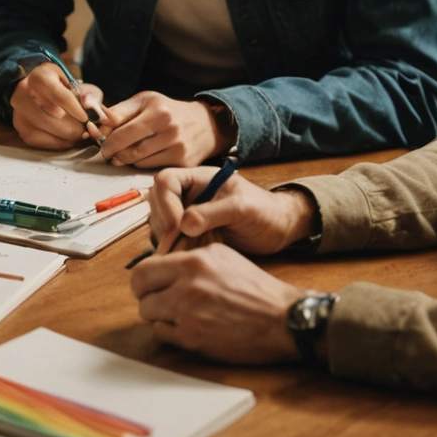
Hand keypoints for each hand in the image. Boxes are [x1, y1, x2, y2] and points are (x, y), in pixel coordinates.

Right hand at [9, 65, 105, 149]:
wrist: (36, 90)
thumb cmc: (60, 87)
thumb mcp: (77, 84)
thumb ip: (90, 97)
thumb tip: (95, 111)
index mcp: (39, 77)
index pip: (60, 96)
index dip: (76, 110)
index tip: (88, 118)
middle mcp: (23, 93)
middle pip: (55, 118)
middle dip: (76, 126)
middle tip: (87, 128)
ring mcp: (20, 112)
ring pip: (50, 132)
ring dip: (70, 135)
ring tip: (79, 132)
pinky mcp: (21, 128)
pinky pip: (44, 142)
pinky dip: (60, 142)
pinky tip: (67, 137)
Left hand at [97, 92, 223, 167]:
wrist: (206, 124)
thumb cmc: (168, 111)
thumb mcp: (145, 101)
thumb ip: (119, 111)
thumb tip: (97, 123)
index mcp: (157, 110)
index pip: (120, 128)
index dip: (104, 137)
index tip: (98, 139)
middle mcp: (169, 128)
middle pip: (127, 148)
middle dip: (111, 151)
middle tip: (106, 152)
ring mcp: (177, 147)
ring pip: (137, 160)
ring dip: (124, 159)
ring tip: (120, 154)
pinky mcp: (182, 162)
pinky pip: (150, 167)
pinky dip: (140, 164)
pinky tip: (139, 157)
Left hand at [130, 243, 305, 363]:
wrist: (282, 319)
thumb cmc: (256, 288)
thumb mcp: (222, 256)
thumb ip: (189, 257)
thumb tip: (160, 262)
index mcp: (194, 262)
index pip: (144, 268)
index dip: (144, 278)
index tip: (149, 283)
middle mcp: (188, 286)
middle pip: (140, 292)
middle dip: (146, 295)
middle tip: (157, 299)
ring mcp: (188, 314)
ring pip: (148, 314)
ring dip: (158, 314)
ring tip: (177, 313)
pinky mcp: (193, 339)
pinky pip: (162, 334)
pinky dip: (169, 331)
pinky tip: (187, 327)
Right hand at [147, 168, 317, 257]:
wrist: (279, 230)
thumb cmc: (265, 211)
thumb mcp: (242, 208)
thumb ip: (213, 213)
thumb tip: (184, 225)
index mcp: (199, 179)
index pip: (166, 181)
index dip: (165, 202)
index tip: (177, 226)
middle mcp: (188, 196)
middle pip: (156, 203)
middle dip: (163, 224)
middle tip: (179, 243)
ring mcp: (188, 215)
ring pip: (160, 225)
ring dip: (167, 240)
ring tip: (189, 251)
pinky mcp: (190, 236)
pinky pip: (171, 242)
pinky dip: (175, 251)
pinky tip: (191, 257)